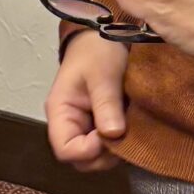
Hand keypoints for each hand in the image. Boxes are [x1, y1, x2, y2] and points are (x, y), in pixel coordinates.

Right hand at [46, 32, 131, 170]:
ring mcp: (86, 126)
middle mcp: (70, 124)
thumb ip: (106, 103)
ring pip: (97, 156)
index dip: (87, 150)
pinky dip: (122, 142)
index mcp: (60, 111)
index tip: (110, 135)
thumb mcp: (103, 74)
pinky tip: (133, 128)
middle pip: (81, 159)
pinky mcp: (102, 124)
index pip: (65, 150)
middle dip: (104, 155)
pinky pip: (109, 144)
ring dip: (115, 150)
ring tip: (131, 129)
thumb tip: (113, 134)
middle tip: (125, 135)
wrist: (105, 33)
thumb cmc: (98, 49)